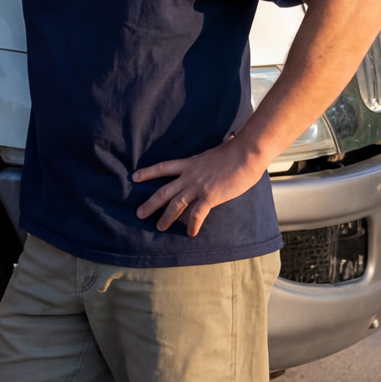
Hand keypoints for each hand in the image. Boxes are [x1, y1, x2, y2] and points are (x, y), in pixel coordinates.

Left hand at [131, 136, 265, 235]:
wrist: (245, 154)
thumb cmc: (235, 150)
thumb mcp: (214, 152)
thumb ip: (210, 158)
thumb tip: (220, 147)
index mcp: (189, 163)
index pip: (163, 167)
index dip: (148, 173)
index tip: (134, 177)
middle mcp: (189, 176)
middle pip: (164, 191)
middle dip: (150, 203)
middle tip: (139, 213)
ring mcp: (198, 187)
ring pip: (176, 204)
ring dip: (166, 217)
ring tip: (158, 227)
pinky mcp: (210, 197)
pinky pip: (197, 214)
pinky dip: (193, 225)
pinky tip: (191, 233)